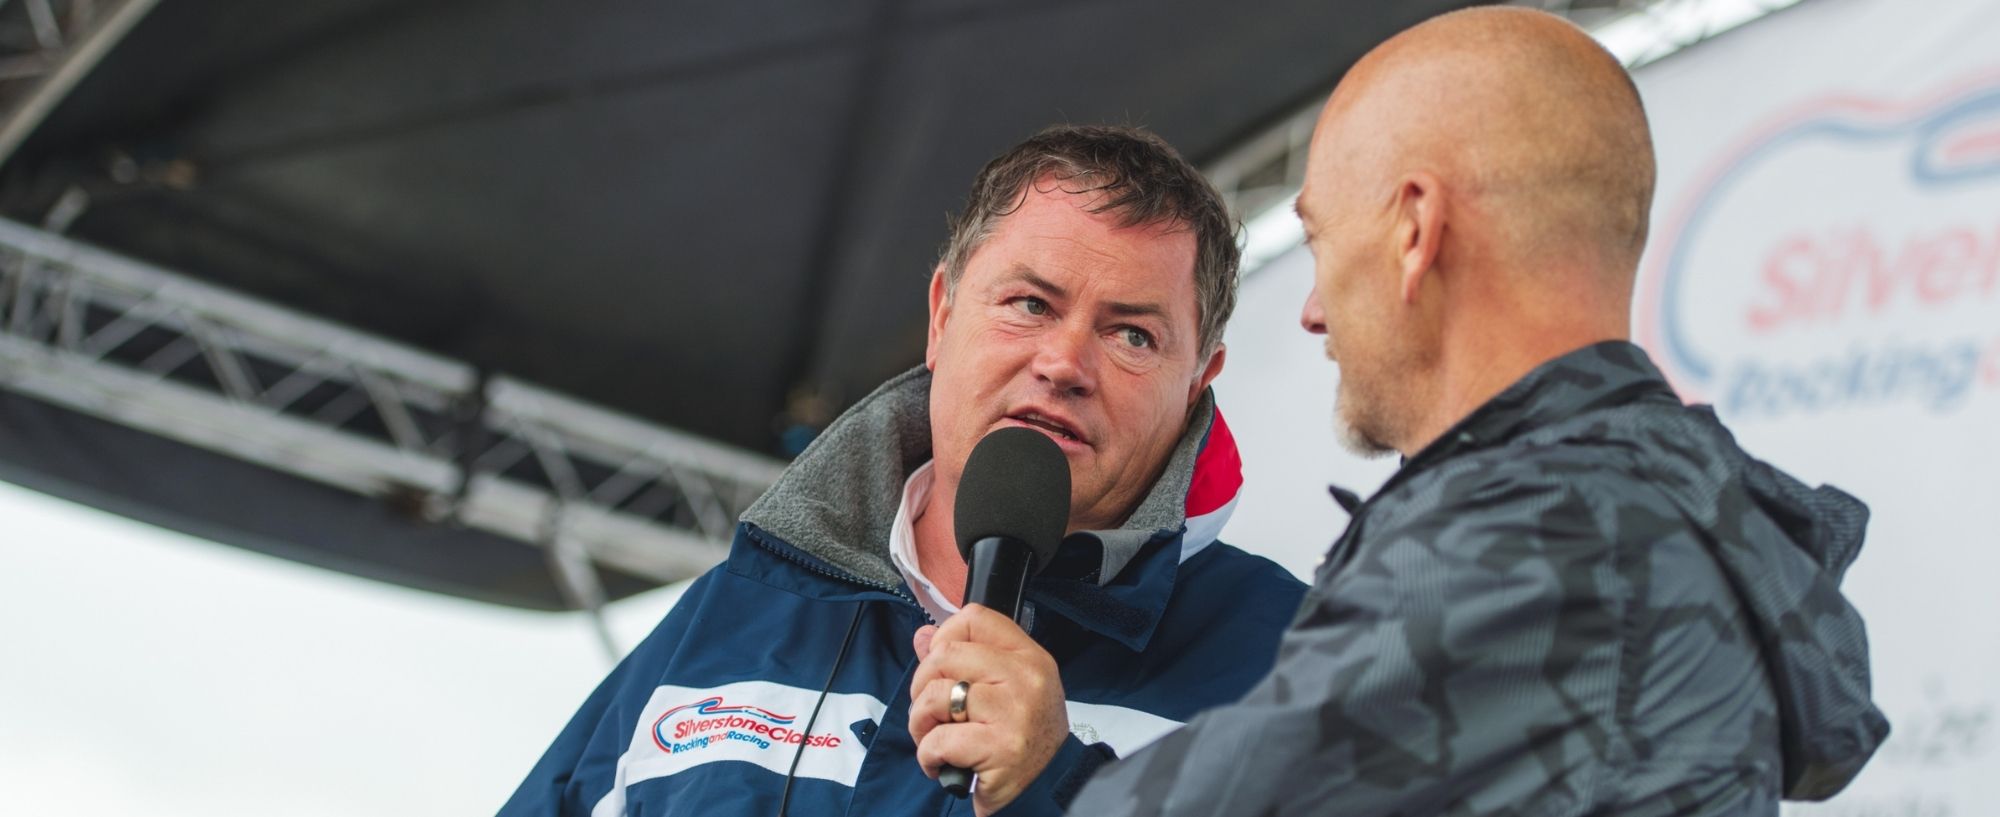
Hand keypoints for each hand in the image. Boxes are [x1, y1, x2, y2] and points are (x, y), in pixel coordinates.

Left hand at [908, 604, 1068, 815]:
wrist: (1051, 786)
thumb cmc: (1025, 736)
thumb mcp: (1006, 689)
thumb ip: (964, 660)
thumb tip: (923, 636)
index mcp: (1028, 657)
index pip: (975, 618)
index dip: (944, 637)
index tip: (941, 667)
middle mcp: (1025, 678)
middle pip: (946, 654)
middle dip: (922, 686)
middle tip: (932, 711)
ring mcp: (1013, 711)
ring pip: (936, 695)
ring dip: (920, 722)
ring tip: (932, 738)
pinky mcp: (999, 747)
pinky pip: (939, 739)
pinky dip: (927, 755)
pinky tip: (940, 763)